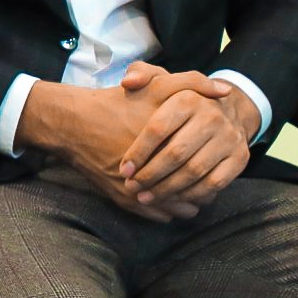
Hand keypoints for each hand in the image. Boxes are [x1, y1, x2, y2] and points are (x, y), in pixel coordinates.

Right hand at [19, 65, 236, 221]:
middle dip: (204, 183)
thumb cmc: (115, 103)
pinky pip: (158, 214)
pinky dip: (167, 209)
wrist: (72, 122)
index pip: (206, 163)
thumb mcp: (155, 84)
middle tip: (210, 176)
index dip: (215, 161)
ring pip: (179, 206)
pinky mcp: (124, 199)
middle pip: (195, 187)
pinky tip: (171, 201)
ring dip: (188, 199)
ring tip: (193, 191)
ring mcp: (140, 189)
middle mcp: (157, 171)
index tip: (218, 155)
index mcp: (170, 145)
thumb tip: (226, 91)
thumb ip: (192, 83)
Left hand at [114, 62, 256, 213]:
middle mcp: (211, 117)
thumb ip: (140, 74)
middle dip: (150, 175)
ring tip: (146, 196)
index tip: (123, 168)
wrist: (228, 110)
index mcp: (187, 98)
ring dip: (167, 189)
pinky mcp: (240, 158)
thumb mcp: (161, 81)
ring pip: (194, 171)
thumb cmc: (180, 101)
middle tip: (132, 186)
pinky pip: (214, 183)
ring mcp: (229, 138)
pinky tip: (173, 198)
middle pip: (175, 154)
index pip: (157, 130)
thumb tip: (128, 83)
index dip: (138, 152)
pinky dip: (191, 194)